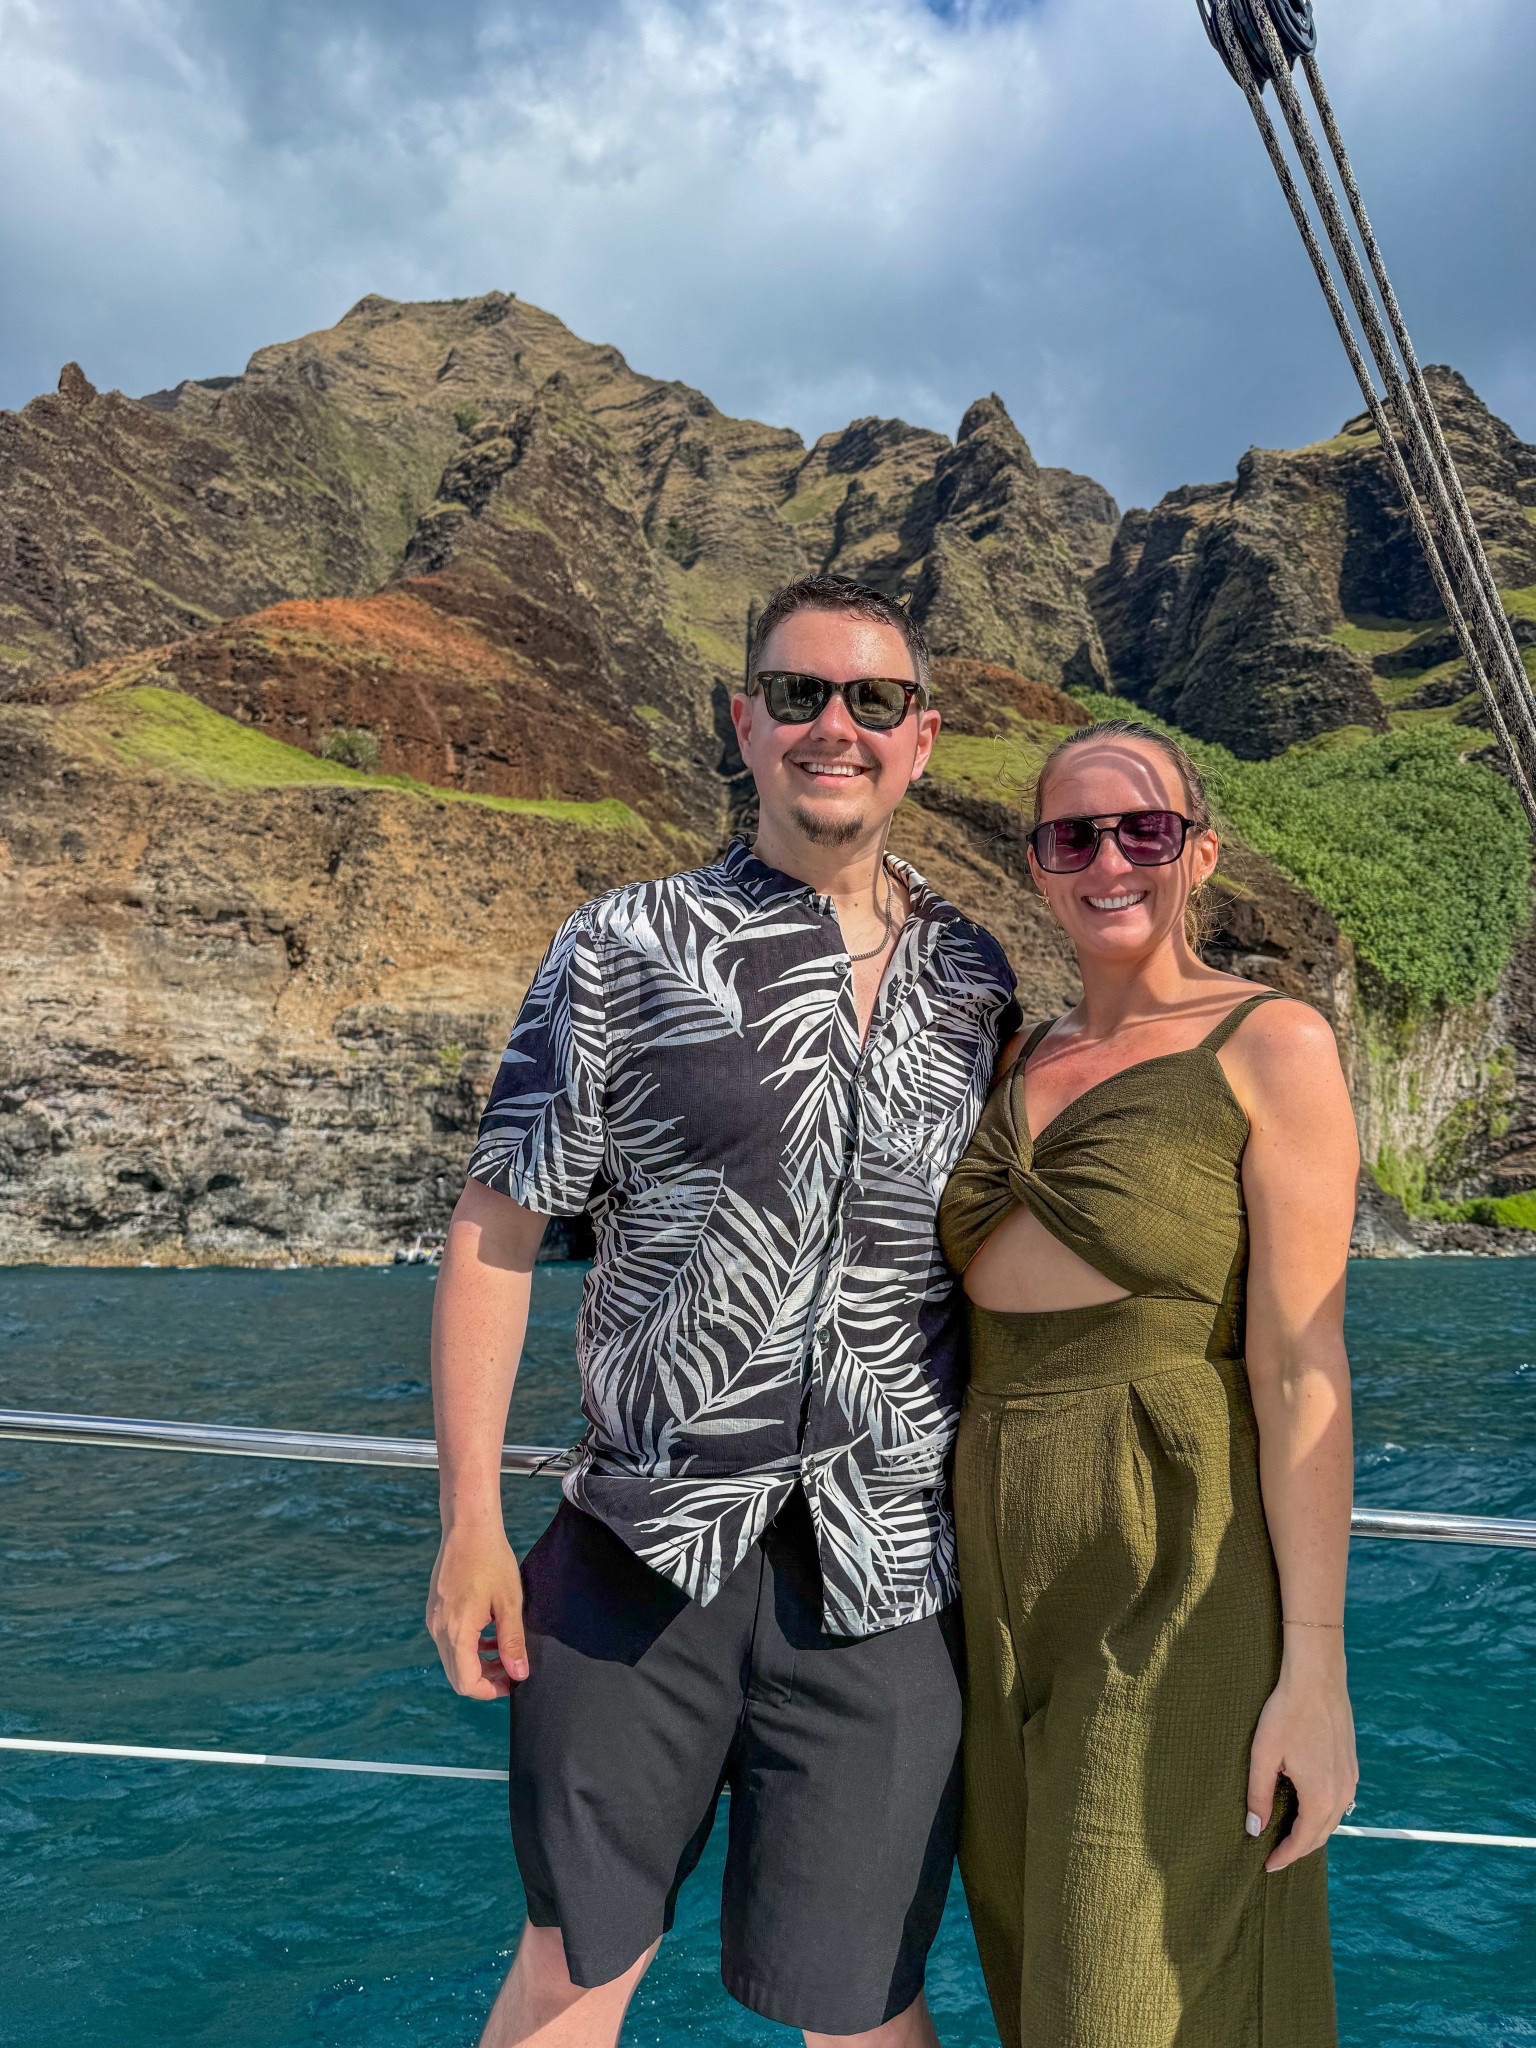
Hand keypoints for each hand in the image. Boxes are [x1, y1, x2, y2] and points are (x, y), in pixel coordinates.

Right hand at [425, 1523, 528, 1698]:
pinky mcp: (435, 1610)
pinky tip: (489, 1633)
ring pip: (453, 1659)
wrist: (468, 1527)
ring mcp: (434, 1620)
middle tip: (510, 1669)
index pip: (466, 1683)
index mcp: (456, 1632)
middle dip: (484, 1679)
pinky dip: (468, 1646)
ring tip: (503, 1650)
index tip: (512, 1682)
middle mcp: (439, 1630)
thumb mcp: (509, 1603)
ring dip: (477, 1663)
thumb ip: (512, 1642)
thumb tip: (518, 1674)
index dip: (490, 1690)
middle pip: (457, 1675)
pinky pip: (449, 1640)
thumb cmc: (491, 1560)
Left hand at [1246, 1632, 1357, 1872]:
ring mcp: (1350, 1779)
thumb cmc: (1286, 1712)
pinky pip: (1338, 1801)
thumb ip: (1258, 1795)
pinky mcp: (1351, 1765)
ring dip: (1312, 1831)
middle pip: (1321, 1835)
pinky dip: (1322, 1813)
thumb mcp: (1263, 1755)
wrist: (1317, 1678)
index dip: (1285, 1856)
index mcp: (1320, 1796)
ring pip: (1332, 1819)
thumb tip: (1254, 1829)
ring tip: (1288, 1834)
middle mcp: (1342, 1794)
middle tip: (1275, 1855)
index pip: (1303, 1841)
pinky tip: (1305, 1806)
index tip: (1267, 1865)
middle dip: (1298, 1848)